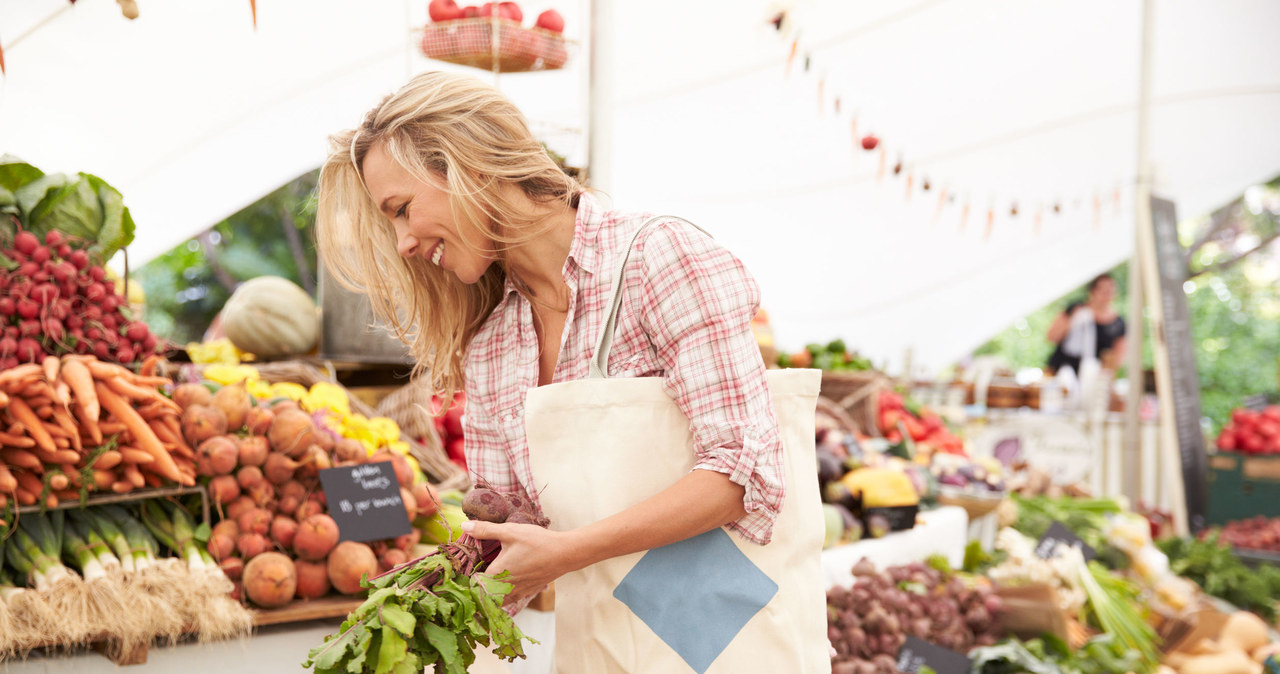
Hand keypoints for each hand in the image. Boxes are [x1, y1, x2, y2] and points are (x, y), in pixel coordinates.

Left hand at [462, 520, 581, 606]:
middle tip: (473, 575)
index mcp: (496, 574)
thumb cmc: (537, 542)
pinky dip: (503, 595)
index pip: (473, 584)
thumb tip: (464, 525)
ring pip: (496, 601)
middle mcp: (505, 588)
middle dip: (476, 588)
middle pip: (483, 596)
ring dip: (490, 594)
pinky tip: (505, 581)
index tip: (463, 572)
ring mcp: (517, 593)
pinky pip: (509, 600)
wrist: (564, 554)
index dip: (466, 579)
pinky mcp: (527, 593)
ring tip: (487, 580)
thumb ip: (485, 529)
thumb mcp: (509, 532)